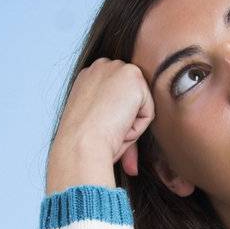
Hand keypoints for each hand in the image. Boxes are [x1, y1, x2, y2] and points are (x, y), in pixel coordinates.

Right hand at [46, 58, 154, 190]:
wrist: (80, 145)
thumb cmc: (83, 144)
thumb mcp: (96, 129)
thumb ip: (114, 126)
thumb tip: (132, 162)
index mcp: (88, 77)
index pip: (118, 98)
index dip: (116, 121)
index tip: (103, 133)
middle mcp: (101, 66)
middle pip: (131, 101)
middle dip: (124, 122)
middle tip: (106, 134)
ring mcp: (117, 68)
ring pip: (140, 106)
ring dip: (130, 126)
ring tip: (111, 130)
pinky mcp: (133, 76)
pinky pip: (148, 112)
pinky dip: (137, 127)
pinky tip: (119, 127)